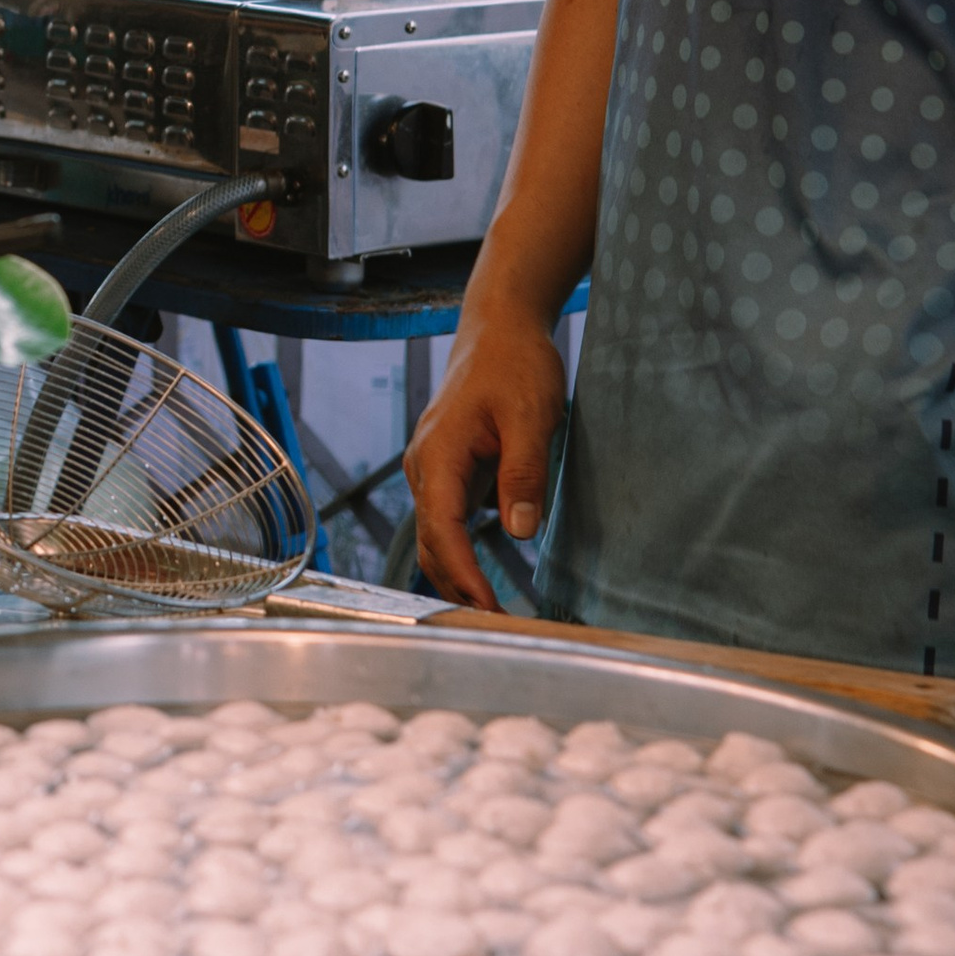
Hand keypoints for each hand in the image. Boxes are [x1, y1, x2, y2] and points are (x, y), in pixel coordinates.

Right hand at [403, 310, 570, 610]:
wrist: (499, 329)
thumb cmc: (514, 364)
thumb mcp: (531, 416)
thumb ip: (523, 473)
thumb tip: (519, 533)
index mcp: (438, 454)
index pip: (443, 529)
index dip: (464, 573)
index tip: (488, 608)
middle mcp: (424, 467)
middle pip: (431, 542)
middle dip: (457, 587)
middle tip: (497, 626)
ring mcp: (430, 471)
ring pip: (435, 536)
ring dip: (456, 575)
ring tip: (491, 611)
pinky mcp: (445, 472)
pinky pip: (445, 522)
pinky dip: (459, 554)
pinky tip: (485, 577)